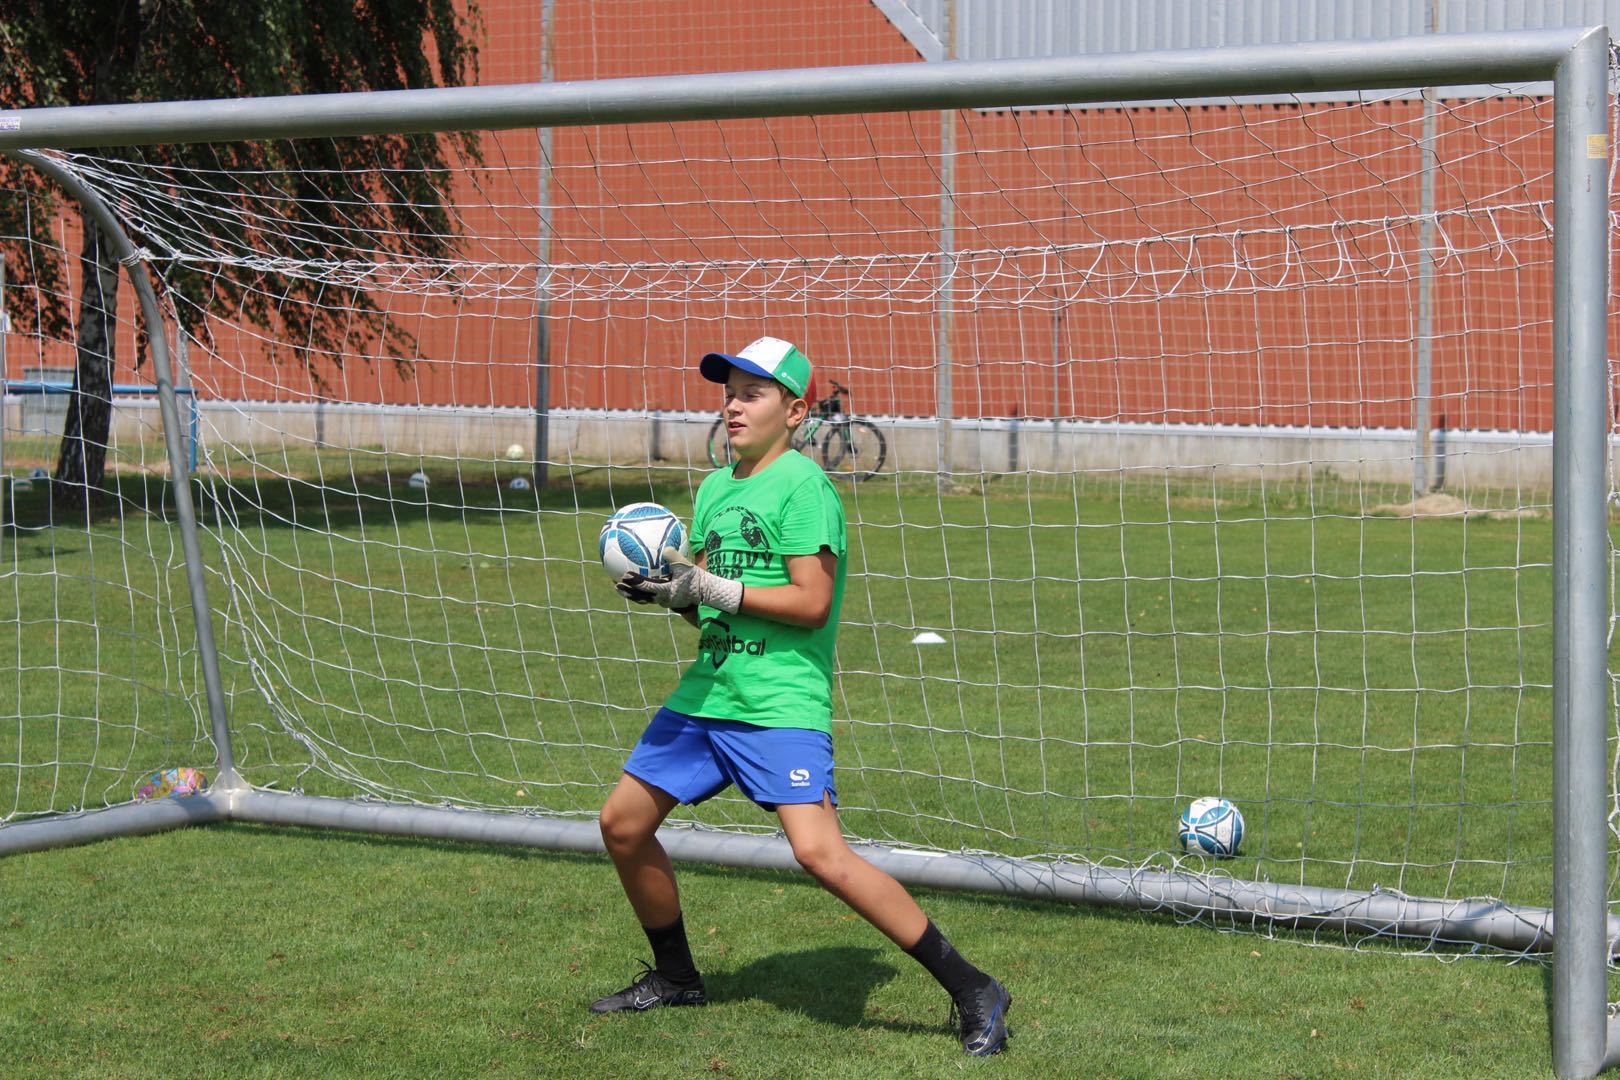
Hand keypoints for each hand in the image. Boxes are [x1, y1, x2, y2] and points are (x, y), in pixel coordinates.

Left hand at [618, 547, 743, 613]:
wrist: (706, 592)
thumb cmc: (697, 579)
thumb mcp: (686, 567)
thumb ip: (675, 557)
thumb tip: (665, 548)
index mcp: (666, 591)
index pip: (646, 587)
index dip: (635, 582)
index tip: (624, 576)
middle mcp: (662, 599)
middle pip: (640, 597)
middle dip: (627, 591)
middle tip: (615, 584)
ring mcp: (663, 601)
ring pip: (643, 599)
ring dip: (631, 594)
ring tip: (619, 587)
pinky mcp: (666, 600)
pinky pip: (650, 596)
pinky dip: (640, 592)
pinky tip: (636, 584)